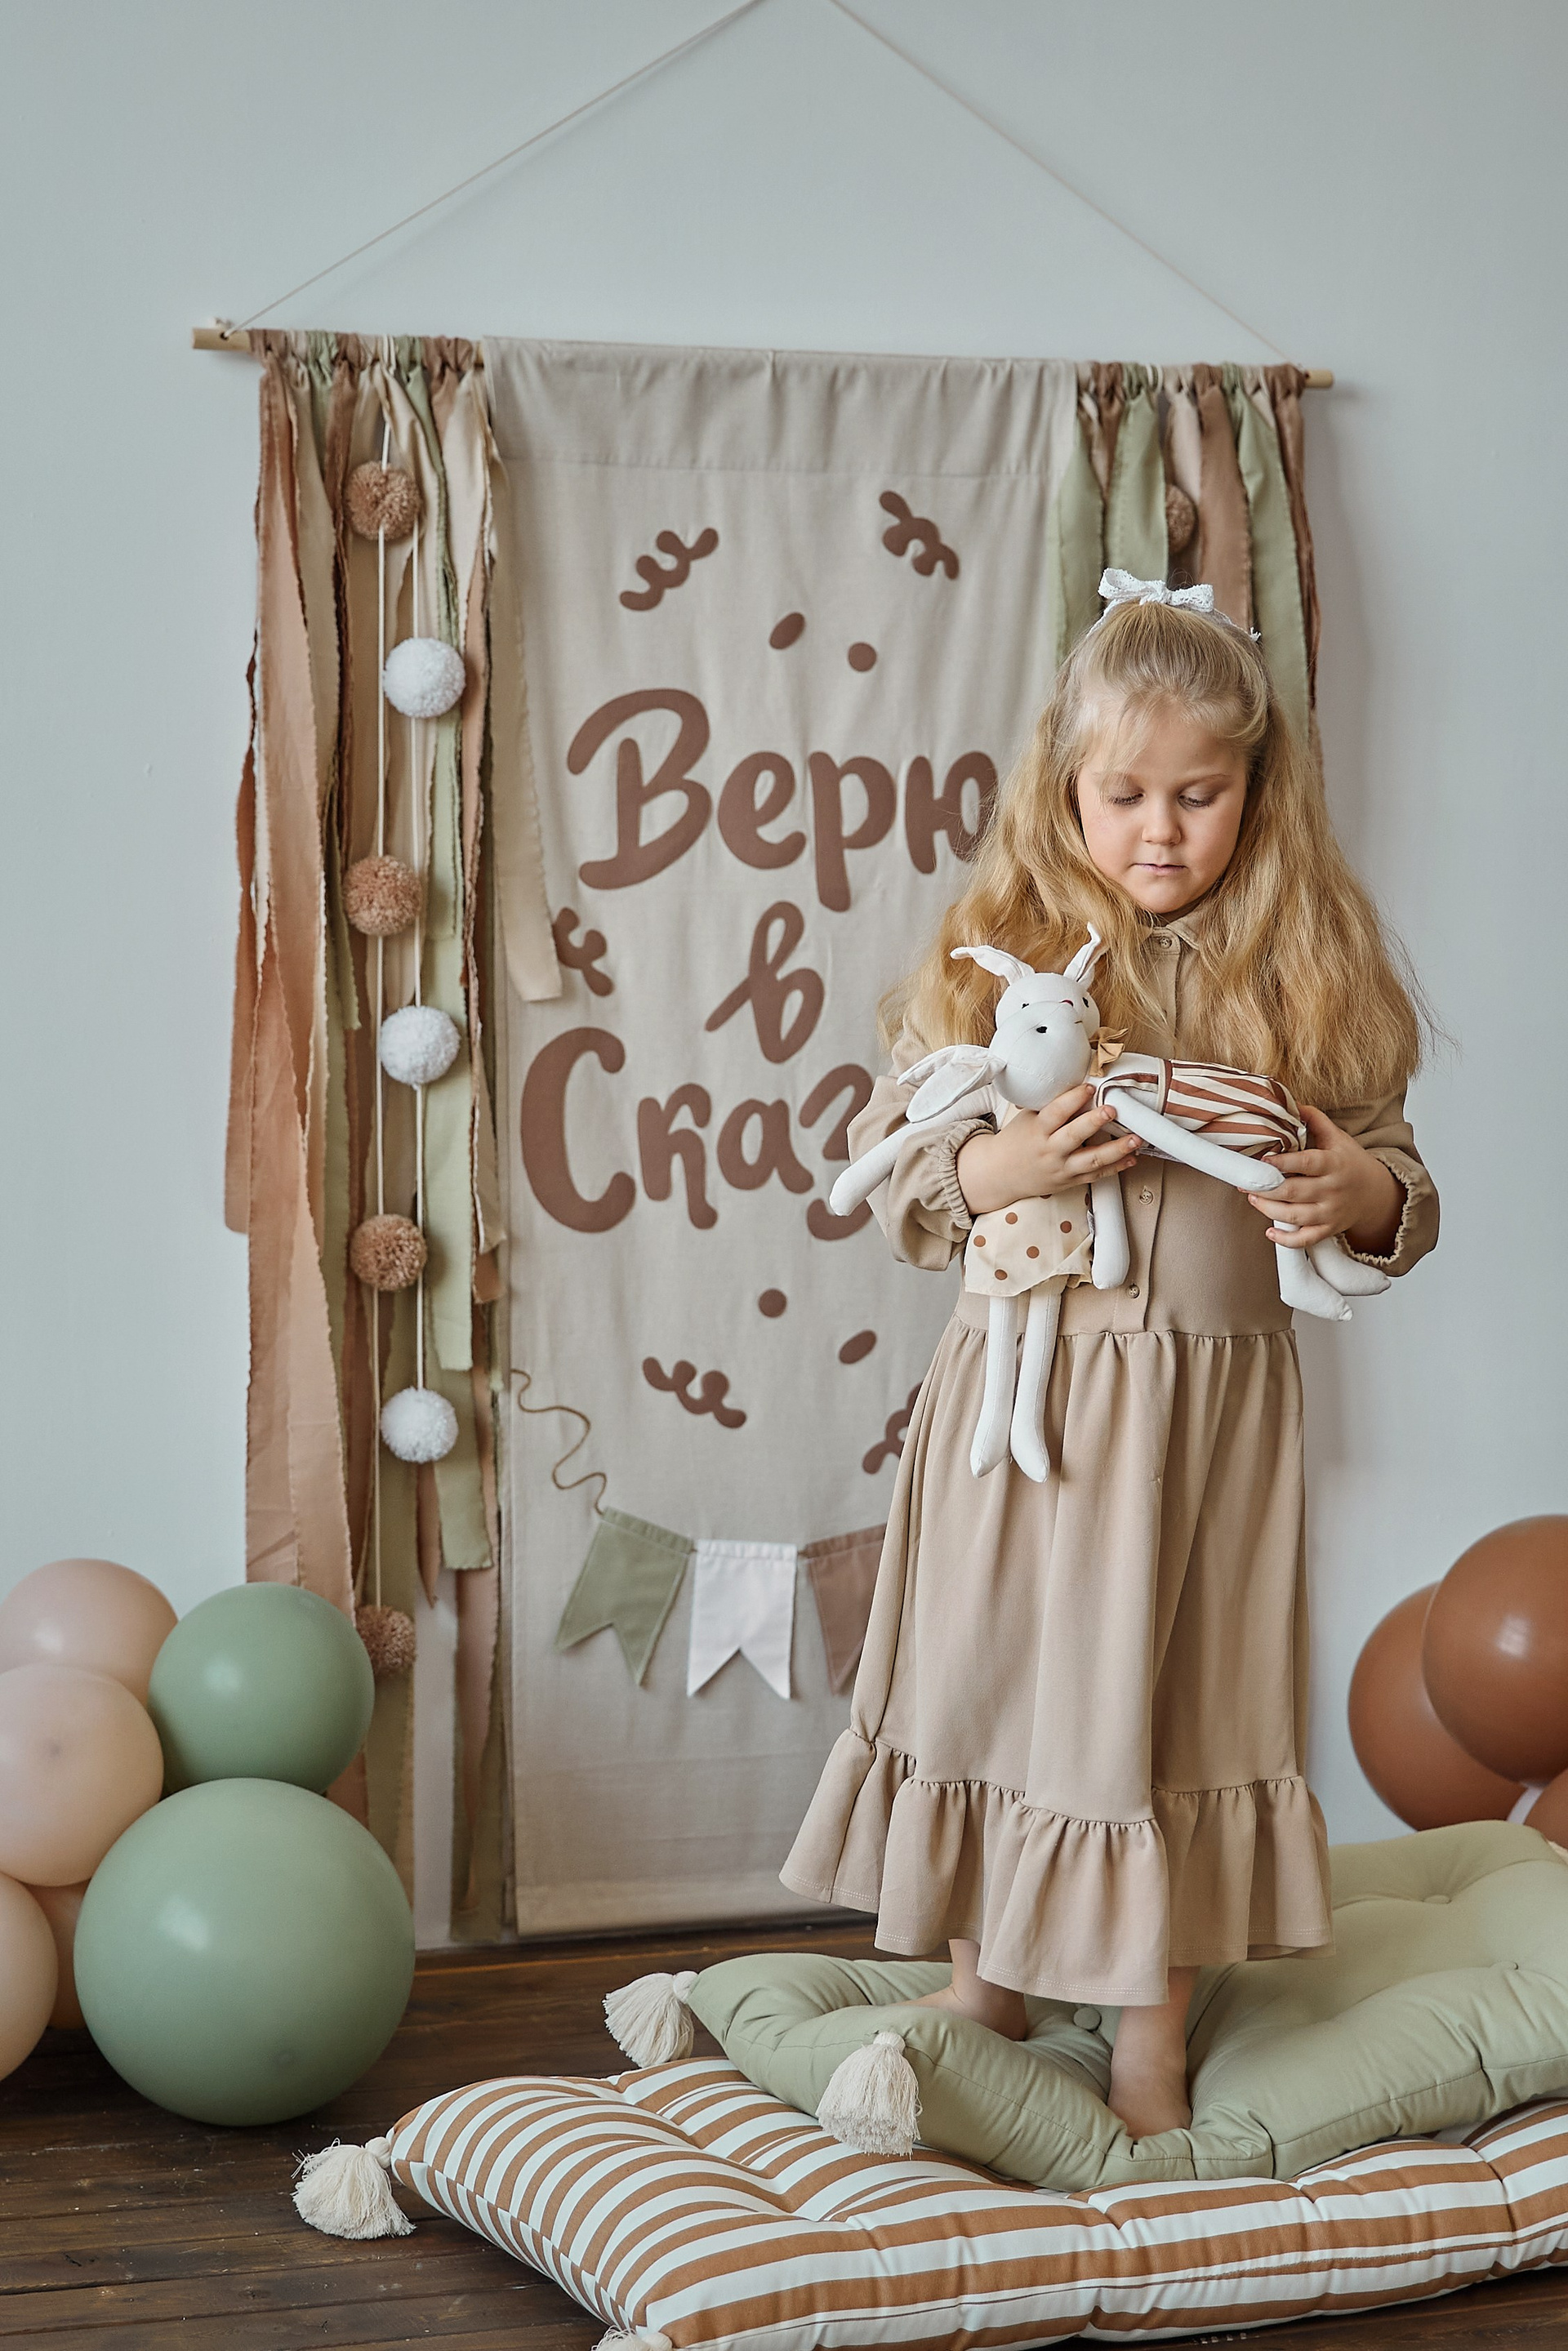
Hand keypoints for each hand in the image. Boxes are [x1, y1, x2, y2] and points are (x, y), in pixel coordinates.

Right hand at [956, 1084, 1138, 1216]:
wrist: (1002, 1174)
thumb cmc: (1018, 1141)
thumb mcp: (1028, 1119)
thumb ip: (1052, 1107)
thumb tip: (1080, 1085)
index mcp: (1037, 1130)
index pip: (1056, 1113)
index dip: (1073, 1099)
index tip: (1089, 1087)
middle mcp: (1050, 1150)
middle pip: (1074, 1136)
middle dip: (1094, 1122)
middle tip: (1112, 1110)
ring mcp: (1061, 1168)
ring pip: (1091, 1160)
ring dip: (1116, 1150)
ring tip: (1136, 1139)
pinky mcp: (1070, 1181)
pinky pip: (1096, 1175)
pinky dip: (1115, 1168)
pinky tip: (1132, 1159)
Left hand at [1247, 1105, 1402, 1254]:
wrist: (1376, 1193)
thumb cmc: (1350, 1162)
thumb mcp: (1338, 1138)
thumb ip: (1315, 1120)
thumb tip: (1292, 1102)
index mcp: (1334, 1164)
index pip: (1308, 1163)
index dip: (1284, 1163)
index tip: (1264, 1160)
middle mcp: (1332, 1190)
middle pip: (1295, 1192)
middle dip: (1266, 1188)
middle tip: (1246, 1182)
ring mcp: (1330, 1212)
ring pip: (1296, 1216)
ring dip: (1269, 1209)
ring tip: (1253, 1198)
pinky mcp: (1328, 1229)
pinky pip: (1306, 1240)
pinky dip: (1286, 1240)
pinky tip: (1270, 1232)